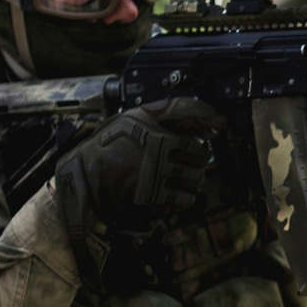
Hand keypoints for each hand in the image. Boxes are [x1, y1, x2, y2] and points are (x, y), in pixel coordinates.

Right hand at [53, 99, 220, 266]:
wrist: (84, 184)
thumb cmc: (106, 154)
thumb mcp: (127, 124)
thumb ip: (160, 119)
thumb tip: (201, 122)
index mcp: (142, 121)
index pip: (184, 108)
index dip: (208, 112)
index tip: (222, 121)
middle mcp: (151, 142)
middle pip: (198, 150)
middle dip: (198, 159)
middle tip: (191, 163)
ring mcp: (154, 169)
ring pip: (195, 176)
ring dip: (193, 180)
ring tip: (180, 180)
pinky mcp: (154, 194)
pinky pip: (185, 198)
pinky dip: (184, 198)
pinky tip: (174, 195)